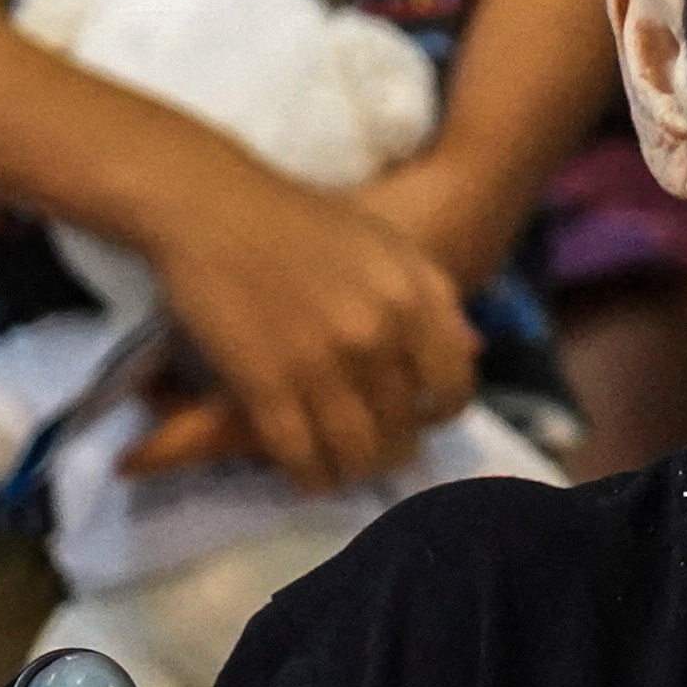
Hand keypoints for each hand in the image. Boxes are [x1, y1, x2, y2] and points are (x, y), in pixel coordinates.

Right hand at [120, 170, 478, 490]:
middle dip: (391, 448)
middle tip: (374, 449)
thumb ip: (434, 296)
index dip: (441, 412)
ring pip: (357, 453)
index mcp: (413, 298)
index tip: (422, 416)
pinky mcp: (265, 384)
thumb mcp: (387, 244)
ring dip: (353, 471)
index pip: (453, 387)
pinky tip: (307, 474)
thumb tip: (474, 349)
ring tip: (343, 468)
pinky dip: (310, 477)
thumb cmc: (301, 221)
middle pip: (404, 428)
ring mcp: (321, 362)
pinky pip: (302, 457)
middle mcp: (376, 334)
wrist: (212, 209)